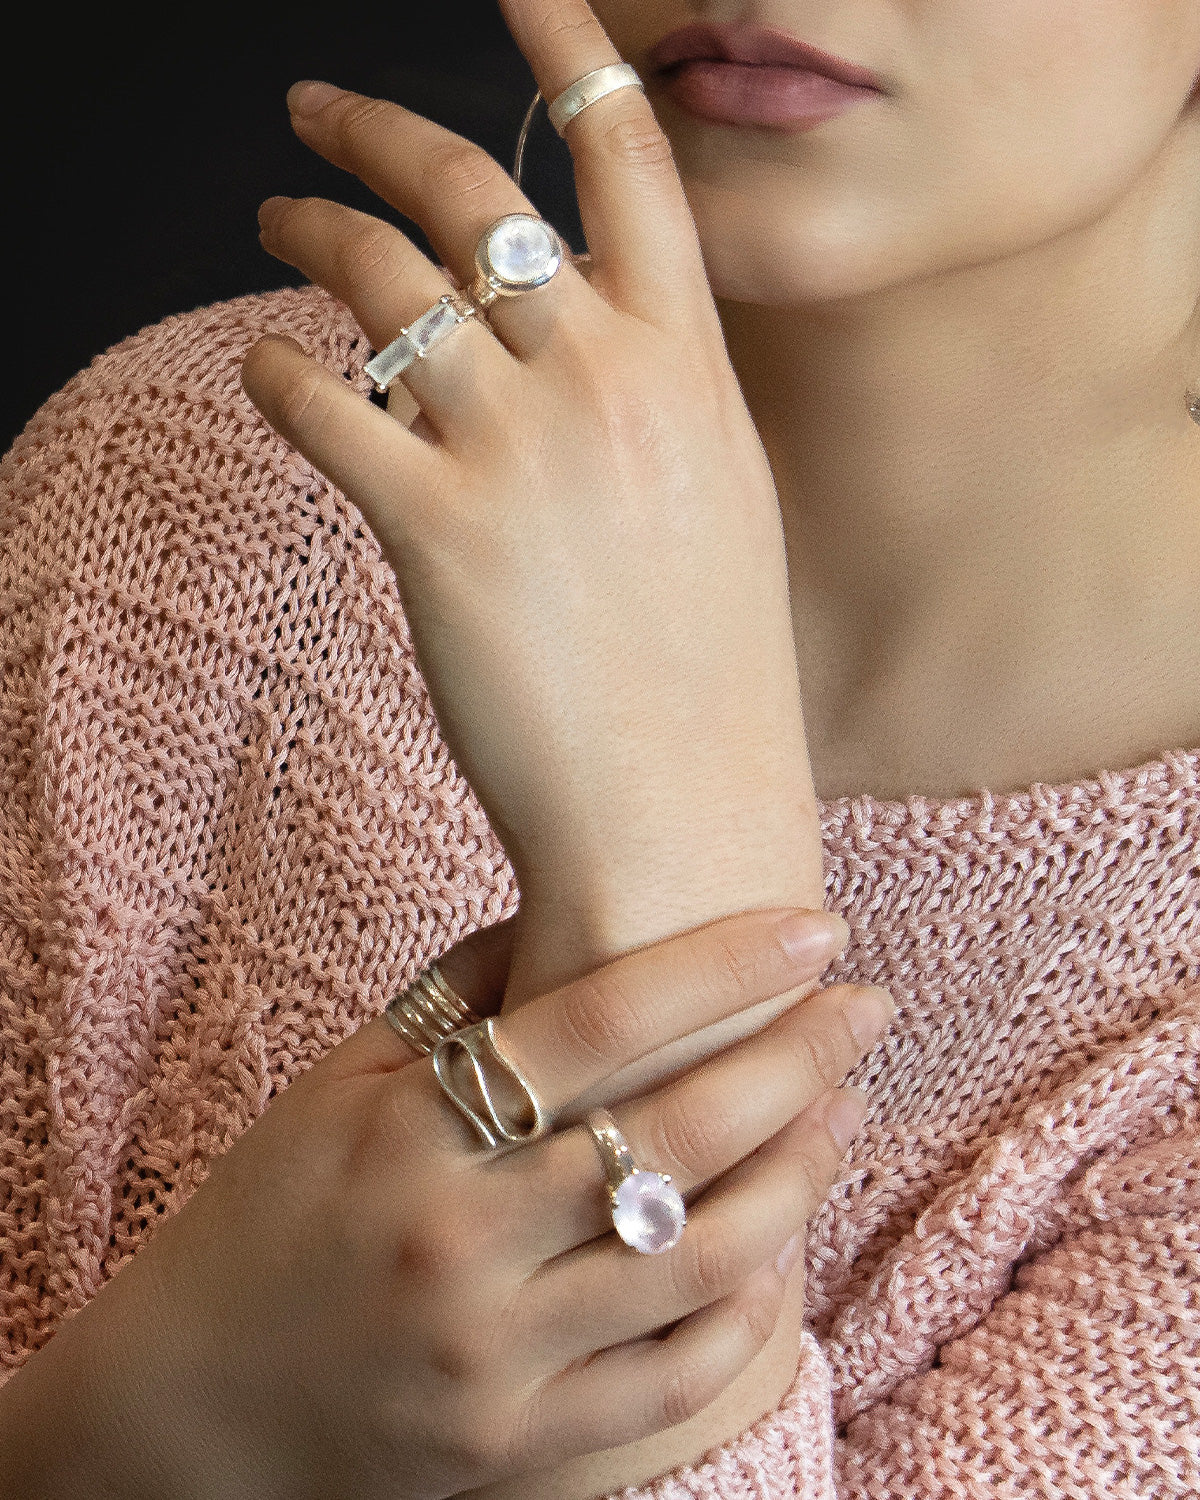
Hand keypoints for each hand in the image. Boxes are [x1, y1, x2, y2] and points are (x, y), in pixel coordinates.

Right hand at [0, 908, 891, 1499]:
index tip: (814, 930)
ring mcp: (493, 1361)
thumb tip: (567, 911)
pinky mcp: (519, 1451)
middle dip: (796, 1058)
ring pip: (697, 1259)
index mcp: (406, 1136)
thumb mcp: (334, 1089)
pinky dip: (746, 1313)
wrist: (178, 1416)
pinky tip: (783, 1249)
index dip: (722, 966)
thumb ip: (453, 1002)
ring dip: (797, 1177)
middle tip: (864, 1011)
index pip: (596, 1024)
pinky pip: (672, 1382)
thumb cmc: (262, 1222)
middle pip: (674, 1135)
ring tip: (842, 1114)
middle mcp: (456, 1245)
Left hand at [241, 0, 822, 988]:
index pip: (630, 163)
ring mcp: (519, 449)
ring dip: (309, 228)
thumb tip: (577, 339)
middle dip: (374, 125)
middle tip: (310, 113)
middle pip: (473, 191)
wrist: (685, 809)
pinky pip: (322, 405)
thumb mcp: (721, 506)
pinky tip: (265, 373)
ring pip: (380, 277)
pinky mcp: (433, 529)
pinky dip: (276, 373)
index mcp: (692, 367)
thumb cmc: (711, 675)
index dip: (570, 51)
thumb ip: (659, 404)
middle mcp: (606, 381)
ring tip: (273, 219)